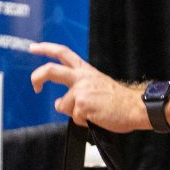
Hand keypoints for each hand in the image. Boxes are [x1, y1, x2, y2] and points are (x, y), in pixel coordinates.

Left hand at [29, 42, 145, 131]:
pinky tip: (96, 117)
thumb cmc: (119, 100)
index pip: (63, 53)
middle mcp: (81, 77)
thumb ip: (78, 89)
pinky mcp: (82, 105)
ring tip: (92, 112)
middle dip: (37, 77)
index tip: (33, 47)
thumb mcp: (97, 85)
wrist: (136, 107)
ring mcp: (80, 91)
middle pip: (51, 70)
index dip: (46, 49)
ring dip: (74, 113)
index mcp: (85, 70)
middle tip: (35, 86)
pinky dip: (83, 121)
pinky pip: (74, 118)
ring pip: (63, 105)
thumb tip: (60, 102)